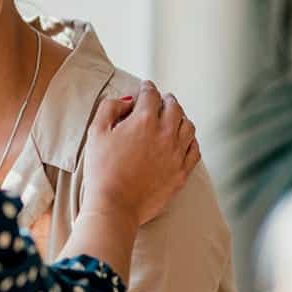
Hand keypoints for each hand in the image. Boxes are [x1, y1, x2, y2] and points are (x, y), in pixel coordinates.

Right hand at [82, 81, 199, 226]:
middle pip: (174, 107)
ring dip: (182, 117)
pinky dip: (191, 140)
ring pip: (188, 126)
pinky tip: (185, 139)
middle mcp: (165, 133)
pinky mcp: (182, 172)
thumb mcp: (96, 132)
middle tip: (162, 98)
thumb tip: (127, 100)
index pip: (151, 95)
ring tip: (175, 117)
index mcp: (143, 120)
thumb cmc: (101, 169)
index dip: (147, 87)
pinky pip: (195, 149)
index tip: (145, 86)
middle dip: (167, 99)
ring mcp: (177, 154)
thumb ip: (109, 108)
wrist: (115, 205)